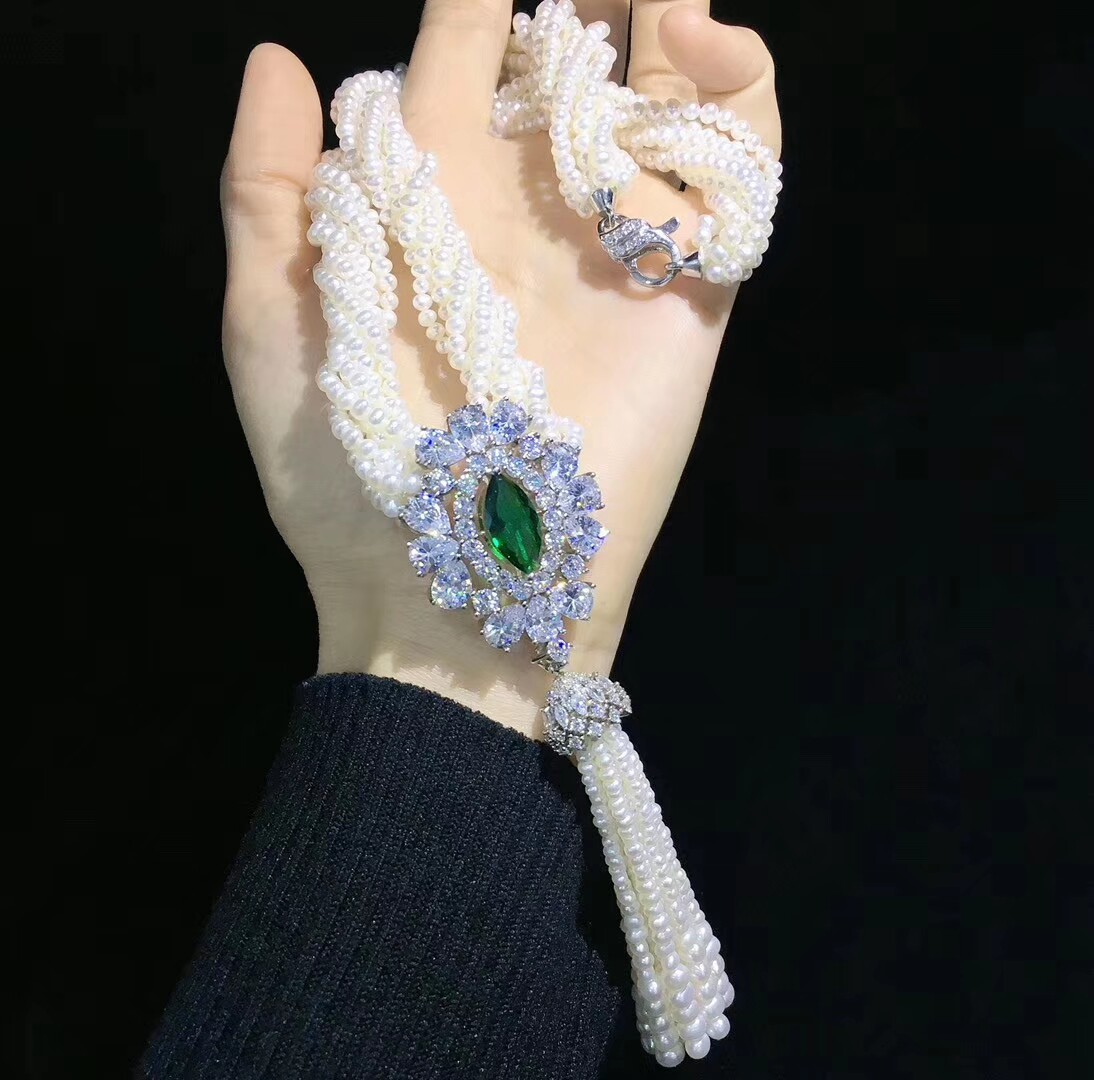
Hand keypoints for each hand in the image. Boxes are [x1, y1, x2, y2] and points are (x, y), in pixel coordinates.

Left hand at [222, 0, 779, 738]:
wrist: (446, 588)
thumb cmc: (341, 468)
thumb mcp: (270, 321)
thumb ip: (270, 189)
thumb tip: (284, 57)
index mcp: (430, 195)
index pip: (464, 52)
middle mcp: (528, 206)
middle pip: (577, 58)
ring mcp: (614, 247)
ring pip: (664, 97)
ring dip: (671, 21)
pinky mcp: (690, 295)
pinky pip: (737, 175)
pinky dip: (739, 99)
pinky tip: (703, 47)